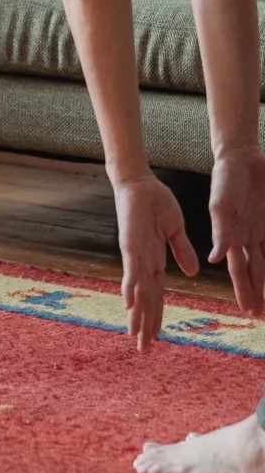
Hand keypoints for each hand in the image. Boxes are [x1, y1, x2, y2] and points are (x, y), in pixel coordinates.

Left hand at [113, 173, 198, 350]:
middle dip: (144, 324)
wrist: (140, 182)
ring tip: (136, 336)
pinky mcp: (131, 242)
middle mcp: (143, 261)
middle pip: (146, 299)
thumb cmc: (155, 202)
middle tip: (143, 350)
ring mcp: (136, 253)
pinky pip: (133, 267)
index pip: (156, 294)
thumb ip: (181, 251)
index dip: (156, 316)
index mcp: (155, 260)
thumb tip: (191, 274)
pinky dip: (131, 285)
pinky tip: (129, 303)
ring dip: (137, 313)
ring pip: (138, 290)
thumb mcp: (174, 230)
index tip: (156, 337)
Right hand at [209, 146, 264, 316]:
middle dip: (258, 293)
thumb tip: (213, 260)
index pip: (238, 269)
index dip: (244, 289)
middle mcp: (247, 236)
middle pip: (255, 271)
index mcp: (231, 235)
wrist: (242, 156)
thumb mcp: (220, 205)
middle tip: (262, 315)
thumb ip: (220, 232)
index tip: (248, 310)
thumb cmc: (225, 178)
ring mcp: (261, 229)